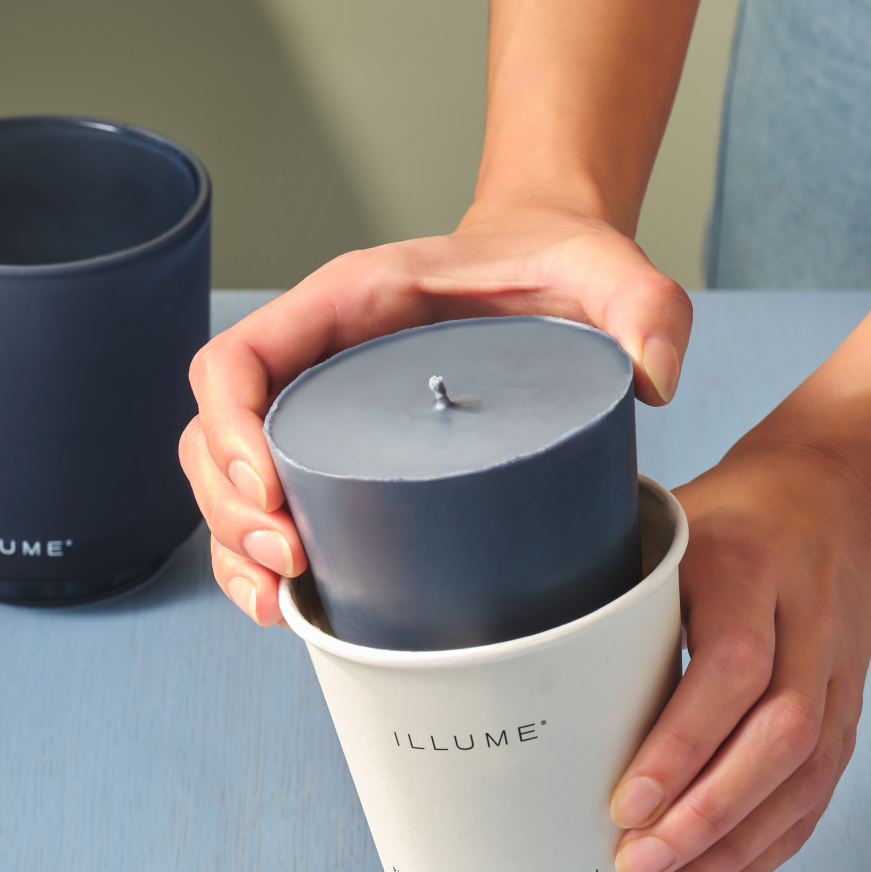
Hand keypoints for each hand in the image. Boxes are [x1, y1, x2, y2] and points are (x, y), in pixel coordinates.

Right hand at [178, 203, 692, 623]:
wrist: (552, 274)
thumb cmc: (559, 265)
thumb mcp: (610, 270)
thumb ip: (647, 306)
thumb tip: (654, 380)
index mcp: (348, 303)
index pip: (239, 359)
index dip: (230, 428)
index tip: (270, 490)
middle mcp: (319, 358)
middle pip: (216, 435)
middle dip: (231, 510)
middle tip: (291, 562)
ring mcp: (327, 413)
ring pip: (231, 482)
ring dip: (235, 548)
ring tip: (282, 600)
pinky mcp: (349, 458)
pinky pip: (275, 509)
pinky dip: (264, 563)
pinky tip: (291, 606)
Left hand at [608, 432, 870, 871]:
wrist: (834, 502)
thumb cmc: (727, 521)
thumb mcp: (668, 527)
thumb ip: (612, 588)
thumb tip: (518, 667)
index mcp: (753, 566)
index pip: (731, 663)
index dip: (682, 740)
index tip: (624, 802)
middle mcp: (810, 624)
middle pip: (780, 734)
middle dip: (707, 815)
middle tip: (635, 868)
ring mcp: (839, 675)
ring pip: (804, 781)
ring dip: (733, 854)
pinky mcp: (847, 716)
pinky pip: (813, 799)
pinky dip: (760, 857)